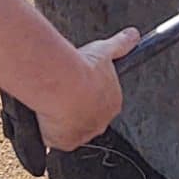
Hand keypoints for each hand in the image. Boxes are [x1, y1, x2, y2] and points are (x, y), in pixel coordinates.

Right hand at [37, 26, 138, 151]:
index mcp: (113, 103)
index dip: (88, 95)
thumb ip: (121, 44)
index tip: (77, 86)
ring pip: (72, 129)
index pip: (102, 103)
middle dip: (76, 108)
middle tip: (63, 93)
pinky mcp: (65, 143)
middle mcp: (101, 122)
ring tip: (52, 103)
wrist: (63, 83)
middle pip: (87, 118)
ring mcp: (83, 134)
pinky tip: (44, 116)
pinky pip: (56, 140)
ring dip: (63, 120)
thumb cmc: (83, 69)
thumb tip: (133, 35)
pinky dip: (49, 131)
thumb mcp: (105, 50)